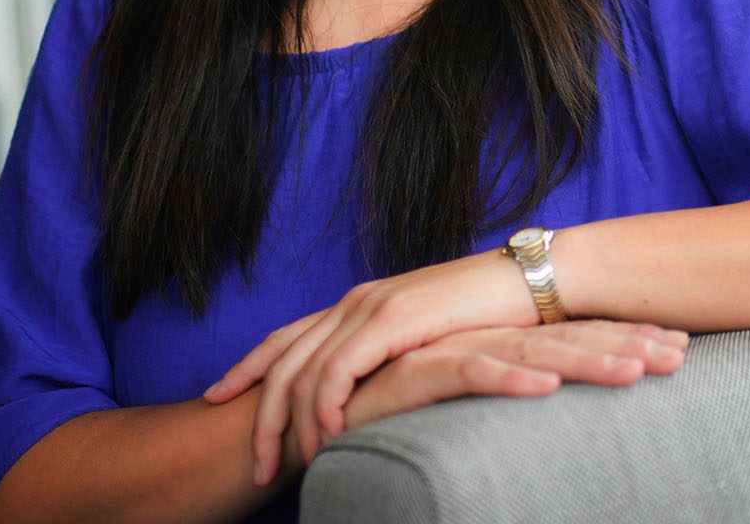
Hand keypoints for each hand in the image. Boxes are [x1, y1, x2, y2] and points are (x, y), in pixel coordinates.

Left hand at [201, 248, 556, 484]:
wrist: (532, 282)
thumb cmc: (492, 315)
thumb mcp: (429, 339)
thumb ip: (395, 358)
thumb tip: (378, 394)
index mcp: (361, 303)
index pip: (287, 337)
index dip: (248, 367)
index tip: (217, 398)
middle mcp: (356, 300)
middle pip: (283, 361)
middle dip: (260, 417)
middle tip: (256, 466)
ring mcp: (371, 307)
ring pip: (304, 373)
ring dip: (293, 425)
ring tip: (293, 466)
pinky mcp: (392, 320)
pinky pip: (338, 372)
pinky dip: (326, 408)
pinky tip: (330, 438)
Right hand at [344, 320, 689, 429]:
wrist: (317, 405)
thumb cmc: (392, 407)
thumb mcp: (465, 406)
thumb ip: (508, 396)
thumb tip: (558, 401)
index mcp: (501, 343)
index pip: (575, 338)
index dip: (625, 341)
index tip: (679, 351)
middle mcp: (484, 338)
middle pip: (569, 340)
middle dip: (627, 345)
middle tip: (681, 355)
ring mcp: (451, 346)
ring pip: (533, 353)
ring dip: (588, 360)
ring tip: (638, 369)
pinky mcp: (414, 368)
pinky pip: (470, 372)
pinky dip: (510, 380)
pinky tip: (547, 387)